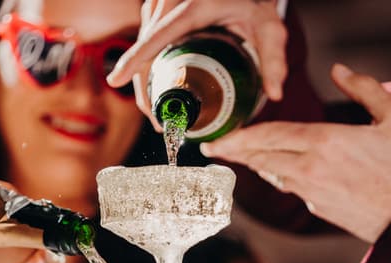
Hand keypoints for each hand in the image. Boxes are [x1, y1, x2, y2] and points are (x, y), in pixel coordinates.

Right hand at [106, 0, 287, 120]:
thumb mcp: (267, 25)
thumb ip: (273, 58)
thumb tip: (275, 94)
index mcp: (190, 7)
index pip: (155, 37)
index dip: (134, 59)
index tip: (115, 82)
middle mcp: (169, 4)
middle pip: (144, 47)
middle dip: (143, 87)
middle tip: (159, 123)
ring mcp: (161, 5)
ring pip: (143, 44)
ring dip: (144, 79)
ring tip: (159, 114)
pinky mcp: (160, 11)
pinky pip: (147, 39)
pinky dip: (147, 63)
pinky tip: (158, 89)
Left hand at [202, 64, 390, 242]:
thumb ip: (365, 88)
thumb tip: (339, 70)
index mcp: (325, 142)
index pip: (269, 136)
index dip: (239, 137)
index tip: (218, 139)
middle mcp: (310, 169)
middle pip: (260, 157)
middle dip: (234, 153)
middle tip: (212, 149)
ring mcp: (311, 192)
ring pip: (272, 174)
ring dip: (254, 164)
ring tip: (239, 156)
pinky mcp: (317, 209)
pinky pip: (290, 188)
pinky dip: (278, 176)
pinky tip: (276, 170)